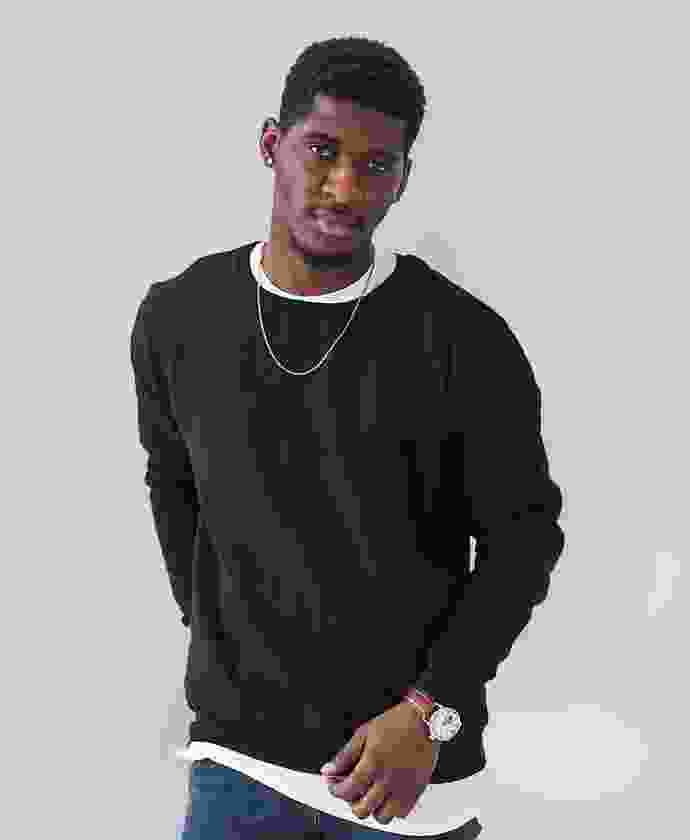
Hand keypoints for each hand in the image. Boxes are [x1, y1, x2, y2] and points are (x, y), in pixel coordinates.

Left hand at [320, 701, 439, 824]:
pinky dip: (391, 809)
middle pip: (362, 809)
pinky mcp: (416, 791)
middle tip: (352, 791)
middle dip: (352, 802)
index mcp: (373, 763)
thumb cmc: (396, 723)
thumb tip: (329, 770)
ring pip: (382, 817)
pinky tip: (387, 795)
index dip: (336, 790)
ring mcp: (403, 788)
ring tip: (370, 795)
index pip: (348, 790)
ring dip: (372, 808)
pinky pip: (401, 813)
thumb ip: (345, 755)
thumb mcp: (364, 732)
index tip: (334, 786)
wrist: (424, 721)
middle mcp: (388, 779)